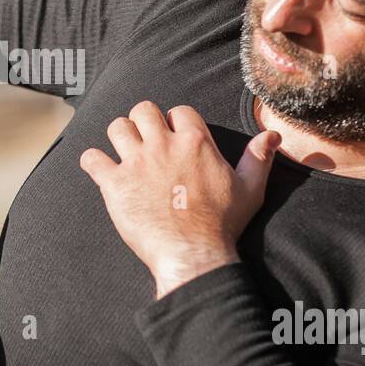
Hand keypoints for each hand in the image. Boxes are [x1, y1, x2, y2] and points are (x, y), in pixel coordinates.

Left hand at [79, 101, 279, 298]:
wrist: (194, 254)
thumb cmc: (222, 224)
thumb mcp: (250, 189)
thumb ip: (259, 158)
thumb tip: (272, 135)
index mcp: (195, 142)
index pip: (179, 111)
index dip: (176, 122)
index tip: (175, 137)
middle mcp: (163, 145)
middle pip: (143, 110)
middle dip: (144, 122)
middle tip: (146, 141)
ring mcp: (136, 163)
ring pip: (117, 127)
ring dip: (119, 137)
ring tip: (125, 152)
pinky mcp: (115, 184)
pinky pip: (92, 159)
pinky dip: (93, 162)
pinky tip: (101, 171)